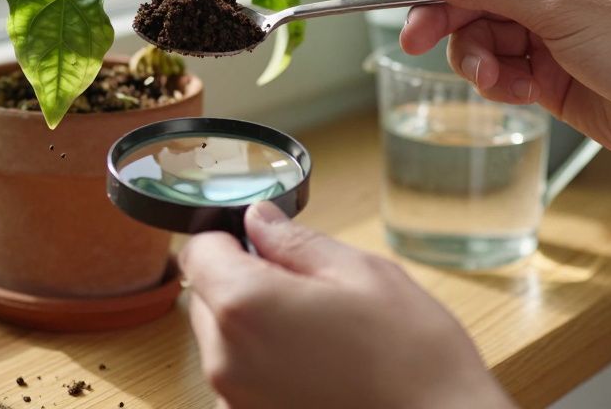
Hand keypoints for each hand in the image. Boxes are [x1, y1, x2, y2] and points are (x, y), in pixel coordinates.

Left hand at [179, 202, 512, 408]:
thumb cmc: (413, 358)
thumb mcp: (361, 273)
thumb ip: (295, 243)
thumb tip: (258, 219)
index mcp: (245, 305)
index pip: (198, 251)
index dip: (227, 236)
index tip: (261, 240)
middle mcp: (225, 358)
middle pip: (205, 297)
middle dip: (242, 281)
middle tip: (306, 287)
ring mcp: (234, 399)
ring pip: (222, 340)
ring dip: (253, 326)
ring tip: (319, 334)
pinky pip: (241, 379)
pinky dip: (265, 366)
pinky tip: (318, 368)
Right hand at [377, 0, 610, 172]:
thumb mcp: (565, 9)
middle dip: (446, 20)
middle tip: (413, 42)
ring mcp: (550, 30)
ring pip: (481, 37)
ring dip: (476, 59)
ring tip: (493, 79)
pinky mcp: (549, 71)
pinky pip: (499, 69)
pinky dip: (498, 82)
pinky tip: (517, 92)